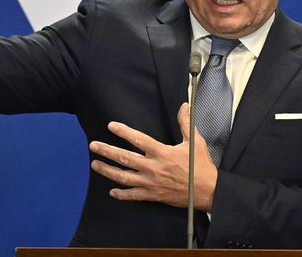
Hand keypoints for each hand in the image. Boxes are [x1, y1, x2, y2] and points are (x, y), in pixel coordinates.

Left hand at [89, 103, 217, 210]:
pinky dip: (121, 194)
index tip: (111, 126)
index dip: (123, 132)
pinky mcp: (153, 195)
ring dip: (107, 170)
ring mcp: (151, 183)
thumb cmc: (201, 166)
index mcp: (162, 153)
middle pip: (124, 158)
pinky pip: (133, 195)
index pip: (139, 139)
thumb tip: (183, 106)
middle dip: (106, 151)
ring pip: (123, 177)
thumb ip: (186, 123)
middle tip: (93, 145)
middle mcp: (153, 168)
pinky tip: (112, 191)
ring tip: (95, 164)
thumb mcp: (195, 141)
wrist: (207, 191)